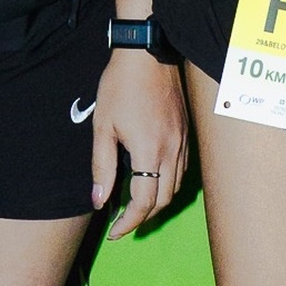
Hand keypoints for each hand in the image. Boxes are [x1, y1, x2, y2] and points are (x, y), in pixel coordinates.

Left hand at [92, 48, 186, 235]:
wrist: (147, 53)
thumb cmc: (120, 86)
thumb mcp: (103, 126)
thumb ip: (102, 167)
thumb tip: (99, 201)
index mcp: (149, 151)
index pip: (144, 202)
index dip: (129, 222)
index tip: (115, 231)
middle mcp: (171, 150)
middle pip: (164, 200)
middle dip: (144, 217)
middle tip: (123, 223)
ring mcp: (183, 141)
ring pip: (176, 186)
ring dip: (158, 202)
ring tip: (136, 206)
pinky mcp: (186, 132)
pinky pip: (182, 169)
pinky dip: (168, 183)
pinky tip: (153, 180)